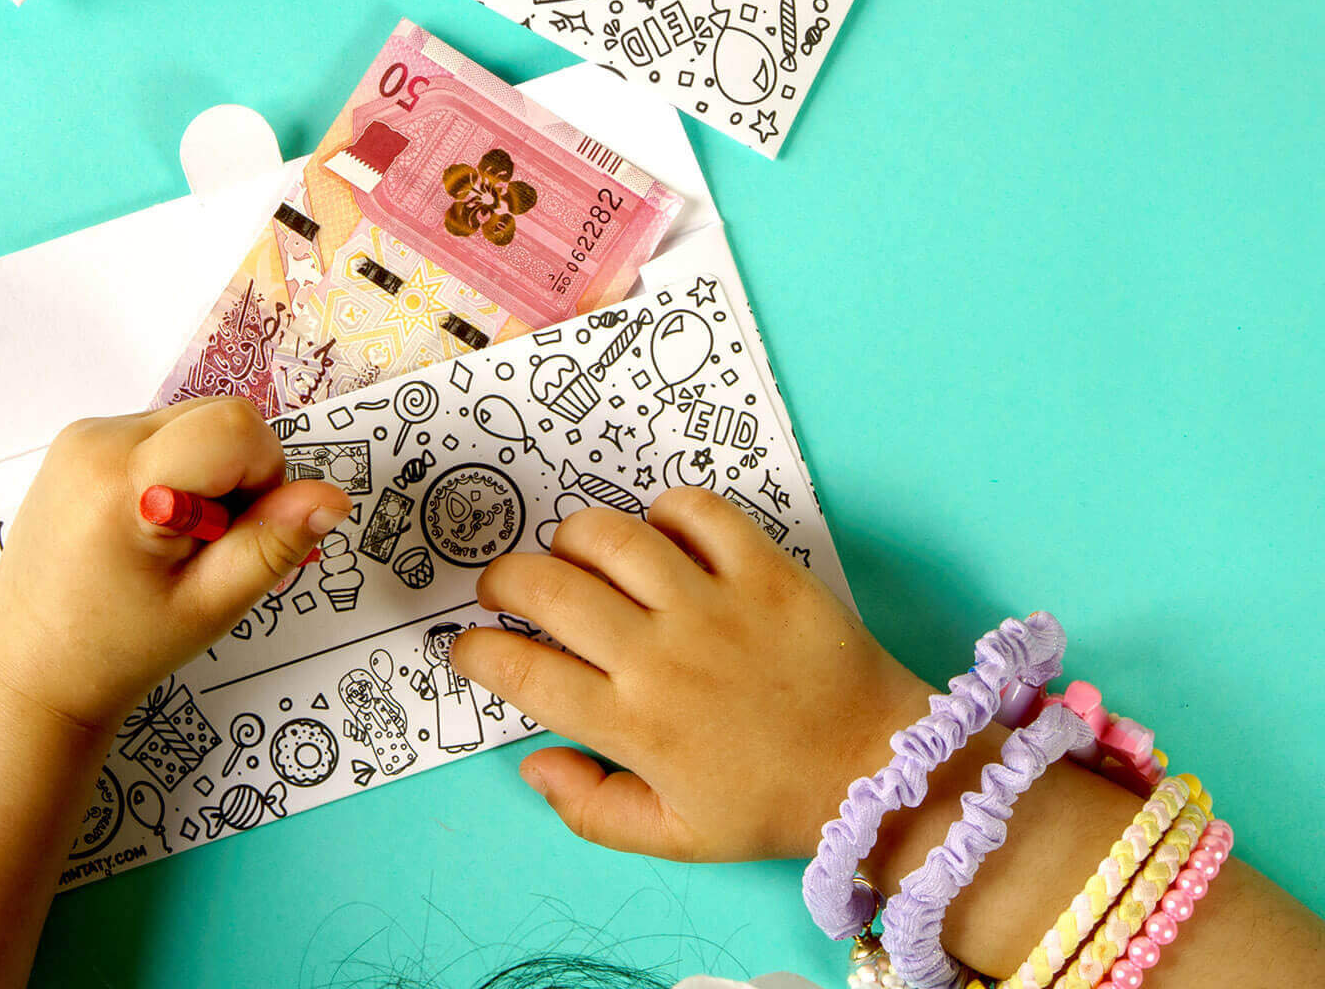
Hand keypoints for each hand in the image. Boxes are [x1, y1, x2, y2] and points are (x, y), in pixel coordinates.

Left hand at [0, 398, 351, 732]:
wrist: (31, 669)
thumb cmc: (117, 649)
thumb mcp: (209, 606)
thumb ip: (272, 544)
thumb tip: (332, 499)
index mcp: (125, 482)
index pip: (234, 427)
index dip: (264, 475)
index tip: (242, 534)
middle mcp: (97, 441)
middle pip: (217, 417)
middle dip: (237, 476)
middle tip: (210, 548)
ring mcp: (81, 437)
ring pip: (191, 422)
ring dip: (206, 473)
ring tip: (175, 543)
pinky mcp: (76, 442)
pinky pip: (158, 431)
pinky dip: (175, 470)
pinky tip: (150, 527)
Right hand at [450, 487, 930, 861]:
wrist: (877, 772)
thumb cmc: (773, 805)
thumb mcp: (676, 836)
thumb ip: (592, 809)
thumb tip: (532, 762)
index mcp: (635, 726)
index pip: (524, 672)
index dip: (477, 652)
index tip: (469, 647)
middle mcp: (662, 656)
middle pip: (548, 588)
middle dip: (504, 580)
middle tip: (505, 589)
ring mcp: (713, 605)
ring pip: (609, 536)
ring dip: (573, 538)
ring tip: (574, 555)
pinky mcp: (762, 570)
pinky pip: (694, 510)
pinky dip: (665, 511)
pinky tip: (659, 537)